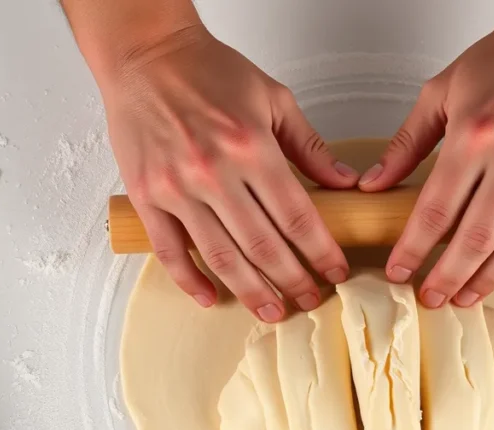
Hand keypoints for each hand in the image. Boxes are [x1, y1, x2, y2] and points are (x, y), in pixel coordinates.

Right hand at [101, 25, 357, 320]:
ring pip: (222, 256)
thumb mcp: (273, 98)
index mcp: (252, 147)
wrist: (147, 55)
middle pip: (264, 246)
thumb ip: (309, 146)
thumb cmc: (209, 71)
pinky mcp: (147, 196)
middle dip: (293, 281)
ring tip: (274, 311)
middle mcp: (214, 172)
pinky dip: (191, 279)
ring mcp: (177, 188)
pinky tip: (212, 297)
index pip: (297, 217)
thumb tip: (346, 184)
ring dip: (252, 291)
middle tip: (311, 300)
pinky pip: (170, 250)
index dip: (321, 252)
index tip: (336, 272)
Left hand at [361, 13, 493, 307]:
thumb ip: (406, 143)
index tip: (398, 272)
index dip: (414, 249)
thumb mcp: (441, 92)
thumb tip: (372, 185)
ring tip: (466, 296)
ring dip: (489, 278)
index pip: (436, 210)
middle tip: (430, 297)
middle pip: (475, 239)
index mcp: (474, 136)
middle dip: (448, 277)